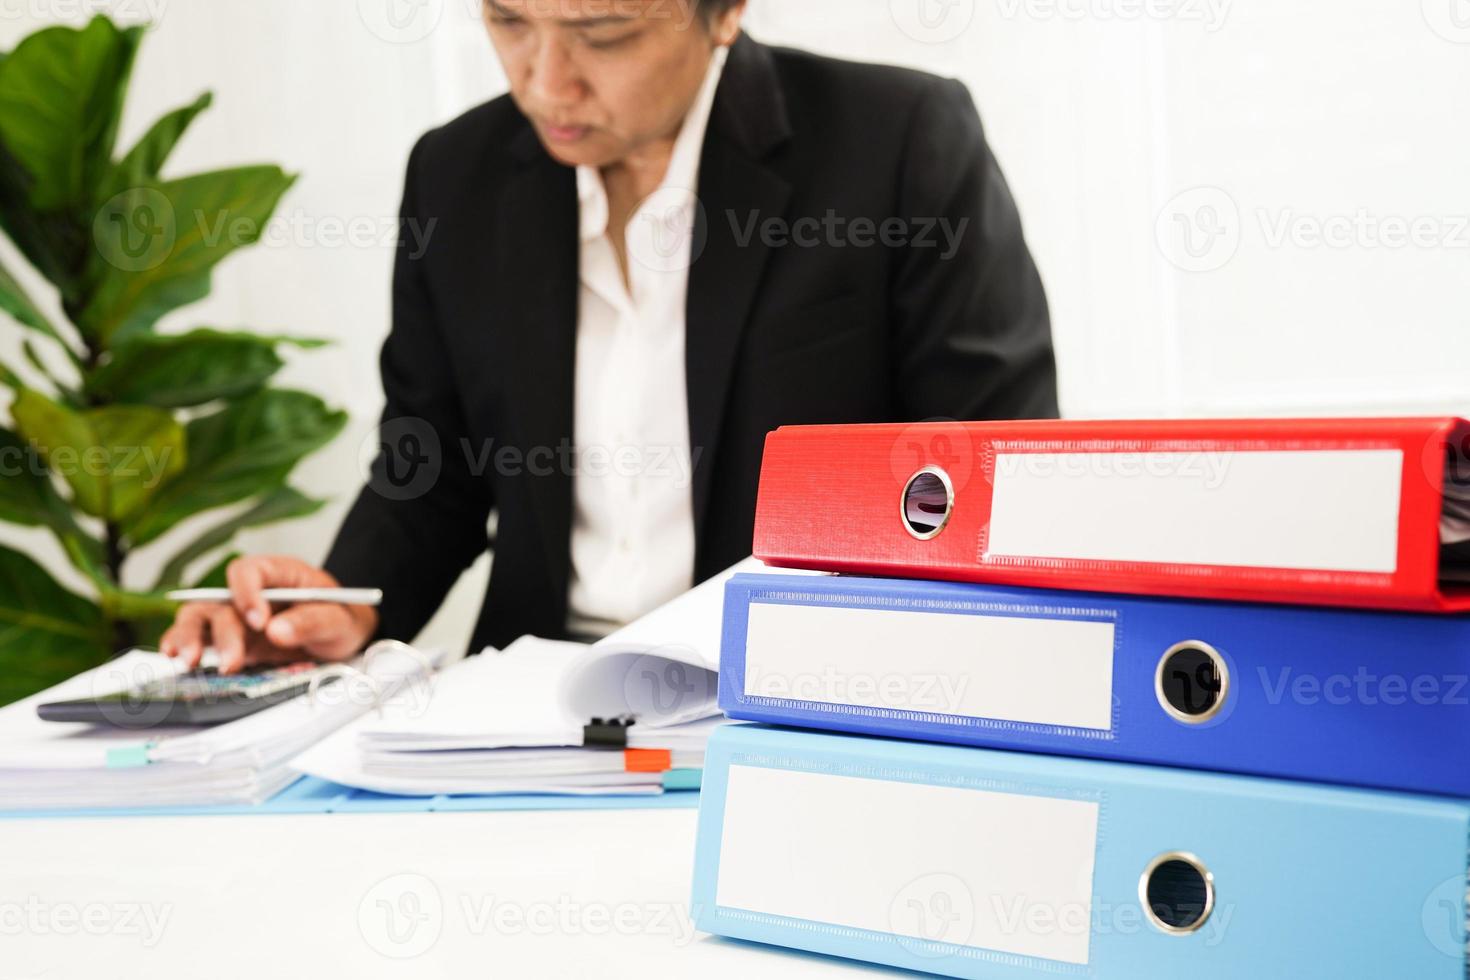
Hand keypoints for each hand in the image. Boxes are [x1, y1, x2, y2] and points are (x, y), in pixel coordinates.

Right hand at [160, 556, 379, 673]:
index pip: (248, 572)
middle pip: (220, 602)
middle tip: (231, 663)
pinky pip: (200, 638)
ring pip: (199, 617)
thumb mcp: (338, 619)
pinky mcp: (230, 639)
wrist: (342, 636)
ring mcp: (237, 616)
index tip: (260, 623)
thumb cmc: (340, 617)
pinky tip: (176, 658)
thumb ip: (311, 622)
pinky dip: (183, 645)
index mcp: (278, 574)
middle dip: (223, 633)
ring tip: (190, 662)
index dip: (247, 594)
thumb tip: (275, 630)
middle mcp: (250, 592)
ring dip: (190, 637)